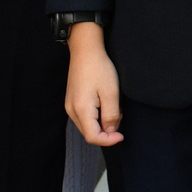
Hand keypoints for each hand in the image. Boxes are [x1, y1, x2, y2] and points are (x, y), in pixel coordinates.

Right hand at [66, 23, 123, 144]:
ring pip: (87, 126)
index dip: (108, 141)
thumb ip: (111, 115)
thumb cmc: (99, 69)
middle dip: (106, 132)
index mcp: (81, 110)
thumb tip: (111, 131)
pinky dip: (97, 117)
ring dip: (102, 124)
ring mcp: (70, 106)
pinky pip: (85, 118)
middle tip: (119, 115)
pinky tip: (105, 105)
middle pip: (89, 133)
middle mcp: (72, 111)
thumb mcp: (111, 93)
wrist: (85, 50)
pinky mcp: (72, 101)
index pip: (93, 137)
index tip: (122, 135)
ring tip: (114, 108)